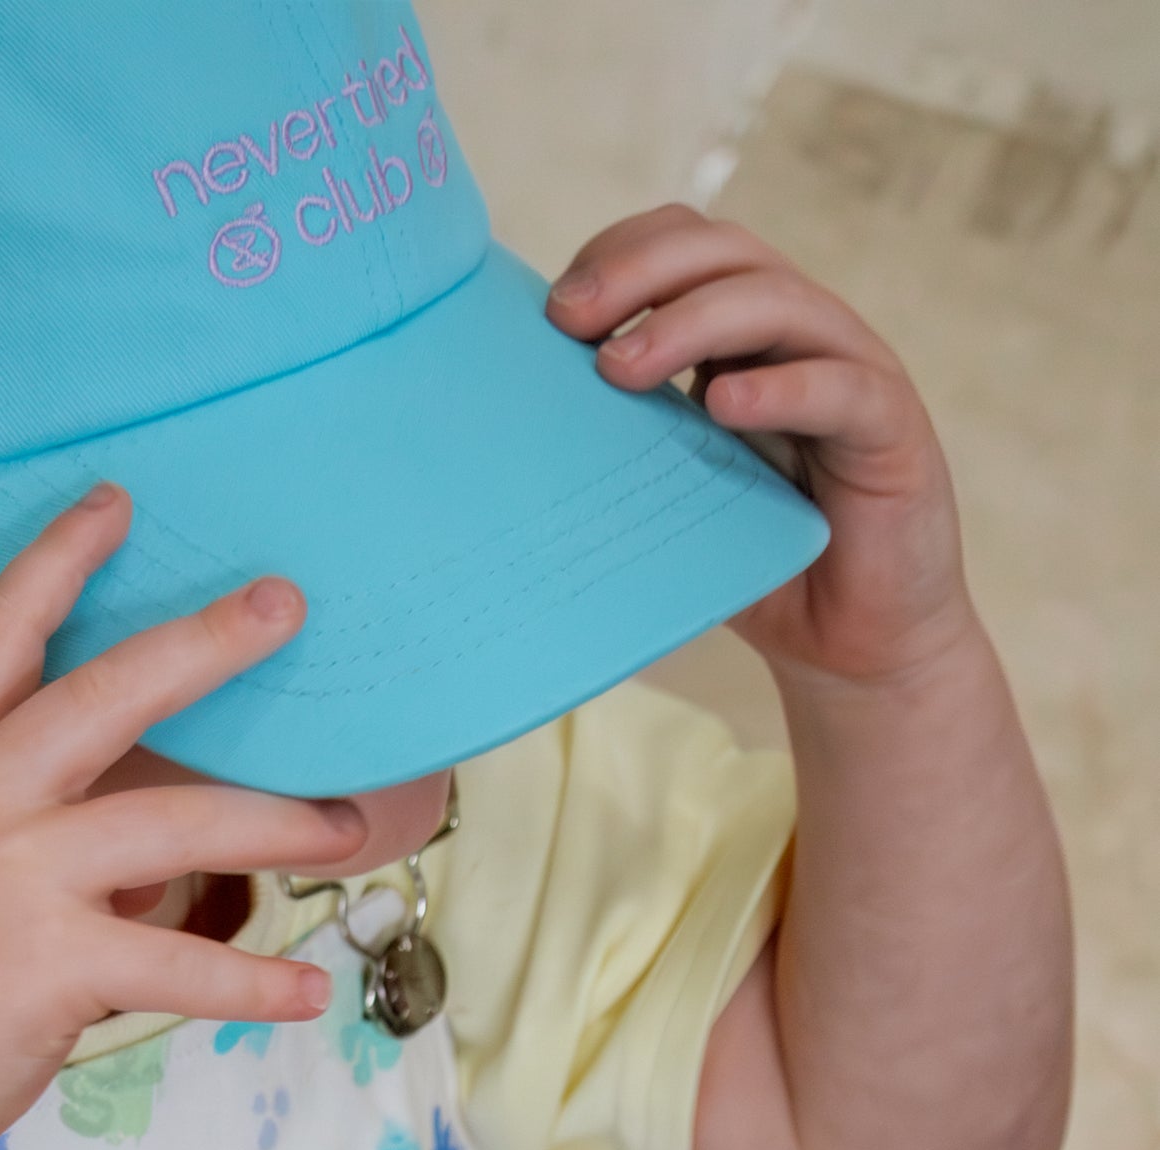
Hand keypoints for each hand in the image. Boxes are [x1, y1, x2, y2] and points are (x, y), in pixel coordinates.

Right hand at [0, 484, 363, 1149]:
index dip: (59, 558)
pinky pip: (184, 966)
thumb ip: (39, 850)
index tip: (118, 500)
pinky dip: (255, 984)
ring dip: (278, 825)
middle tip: (286, 605)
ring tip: (346, 828)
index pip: (1, 632)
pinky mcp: (54, 968)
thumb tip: (151, 870)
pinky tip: (308, 990)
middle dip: (208, 643)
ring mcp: (16, 881)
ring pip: (180, 826)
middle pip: (109, 692)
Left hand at [547, 206, 972, 687]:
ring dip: (693, 322)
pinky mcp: (895, 430)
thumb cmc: (752, 565)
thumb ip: (624, 443)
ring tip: (621, 368)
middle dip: (640, 272)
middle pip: (727, 253)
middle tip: (569, 320)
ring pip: (780, 303)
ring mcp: (854, 372)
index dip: (621, 254)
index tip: (551, 311)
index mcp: (746, 334)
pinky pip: (842, 390)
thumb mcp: (670, 493)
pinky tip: (724, 405)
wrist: (848, 646)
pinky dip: (781, 389)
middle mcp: (802, 334)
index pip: (687, 247)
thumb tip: (511, 426)